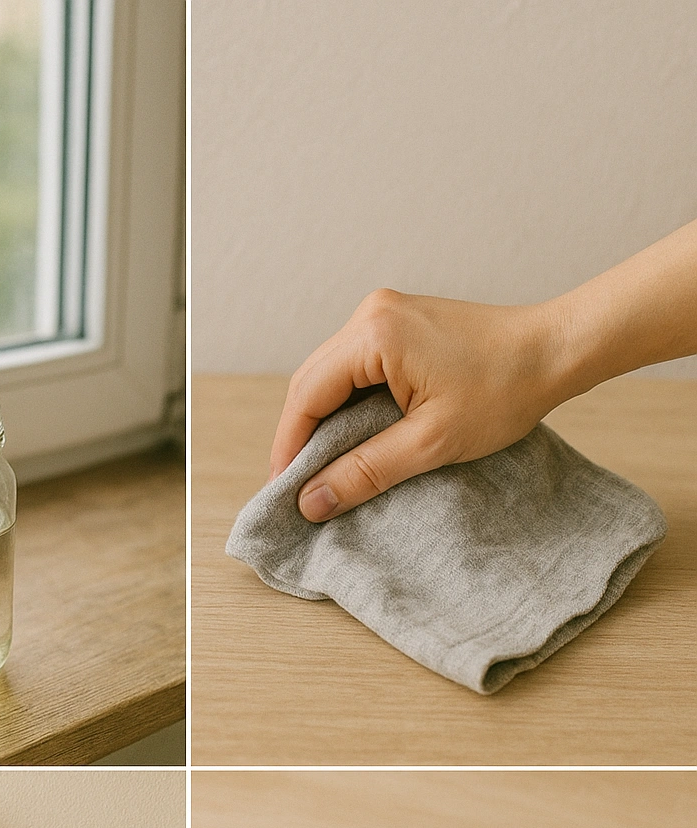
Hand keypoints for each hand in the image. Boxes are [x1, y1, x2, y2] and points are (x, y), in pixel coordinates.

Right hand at [269, 289, 567, 520]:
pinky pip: (355, 367)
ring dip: (323, 421)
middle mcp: (371, 313)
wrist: (555, 350)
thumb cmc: (504, 390)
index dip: (288, 447)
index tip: (283, 491)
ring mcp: (385, 314)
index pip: (306, 396)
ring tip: (323, 468)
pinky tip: (354, 437)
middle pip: (311, 381)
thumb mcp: (431, 442)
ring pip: (331, 374)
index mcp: (374, 334)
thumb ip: (366, 471)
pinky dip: (347, 404)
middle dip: (300, 436)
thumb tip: (311, 502)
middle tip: (298, 488)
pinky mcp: (400, 324)